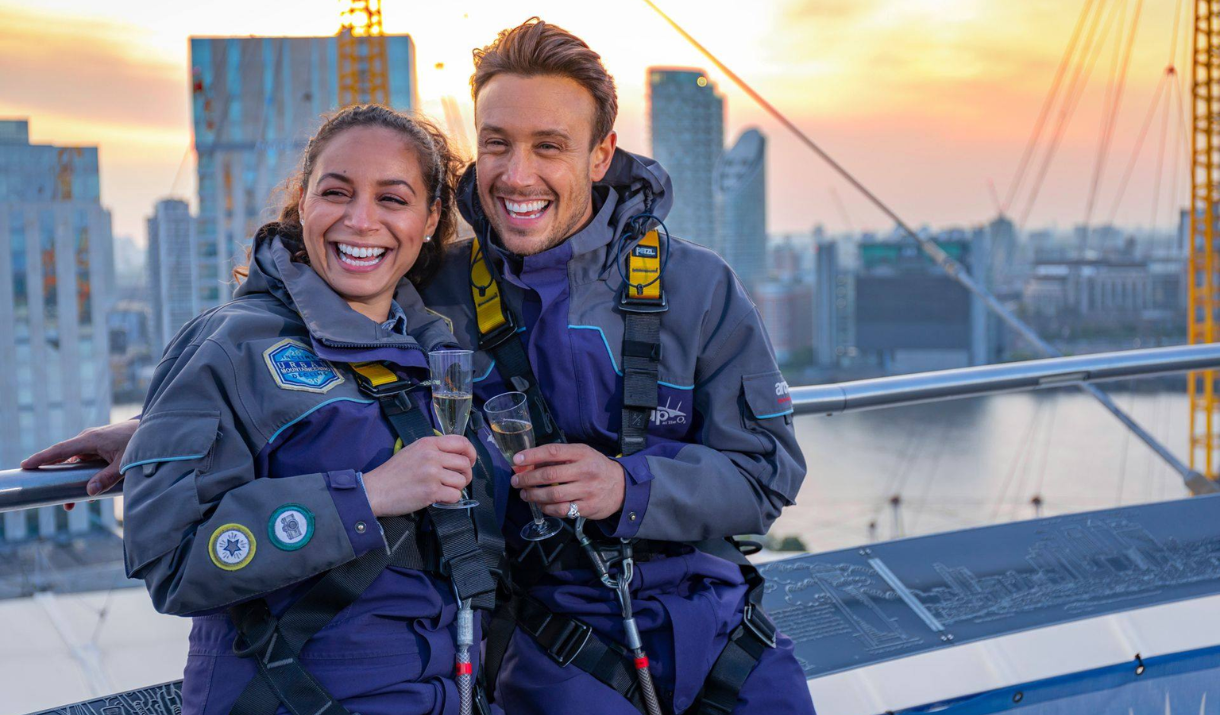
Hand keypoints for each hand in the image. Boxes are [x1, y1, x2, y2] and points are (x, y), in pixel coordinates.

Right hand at [22, 420, 139, 509]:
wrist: (153, 430)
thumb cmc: (139, 442)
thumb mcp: (124, 463)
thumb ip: (108, 477)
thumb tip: (89, 492)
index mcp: (90, 439)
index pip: (60, 450)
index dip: (42, 458)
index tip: (25, 466)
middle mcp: (88, 439)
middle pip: (64, 459)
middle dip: (55, 477)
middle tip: (47, 494)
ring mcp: (94, 443)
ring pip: (75, 464)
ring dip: (71, 481)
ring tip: (70, 505)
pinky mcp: (100, 448)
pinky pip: (85, 463)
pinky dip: (83, 477)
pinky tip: (88, 494)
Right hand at [362, 435, 475, 516]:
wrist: (375, 490)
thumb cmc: (392, 473)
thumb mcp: (413, 451)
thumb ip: (433, 450)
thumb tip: (456, 456)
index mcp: (428, 443)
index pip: (461, 442)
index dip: (471, 453)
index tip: (470, 461)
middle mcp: (432, 456)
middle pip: (465, 463)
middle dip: (465, 474)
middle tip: (457, 480)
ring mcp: (432, 474)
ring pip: (462, 481)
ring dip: (457, 488)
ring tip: (444, 489)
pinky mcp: (431, 491)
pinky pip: (455, 495)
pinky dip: (450, 499)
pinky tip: (440, 498)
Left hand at [512, 443, 624, 520]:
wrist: (621, 486)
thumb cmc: (595, 468)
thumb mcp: (582, 454)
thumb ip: (560, 456)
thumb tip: (530, 462)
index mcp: (582, 453)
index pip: (553, 452)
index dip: (532, 455)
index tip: (517, 460)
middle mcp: (585, 470)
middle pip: (549, 475)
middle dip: (528, 479)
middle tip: (516, 481)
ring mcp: (587, 490)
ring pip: (553, 495)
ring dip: (533, 495)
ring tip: (525, 494)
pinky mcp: (587, 507)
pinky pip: (561, 510)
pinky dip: (546, 508)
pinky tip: (540, 505)